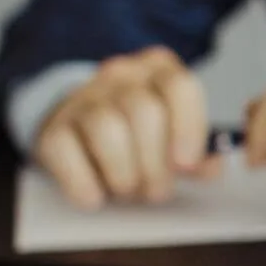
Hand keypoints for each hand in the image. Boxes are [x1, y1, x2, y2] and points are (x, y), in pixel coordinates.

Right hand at [33, 47, 217, 207]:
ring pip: (108, 131)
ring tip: (128, 190)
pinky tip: (96, 196)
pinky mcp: (53, 126)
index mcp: (159, 69)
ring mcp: (84, 97)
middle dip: (156, 164)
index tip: (185, 164)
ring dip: (124, 174)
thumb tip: (212, 167)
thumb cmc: (138, 132)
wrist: (79, 123)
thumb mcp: (173, 134)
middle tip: (156, 191)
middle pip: (145, 113)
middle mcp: (121, 75)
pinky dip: (84, 183)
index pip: (180, 87)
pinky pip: (66, 153)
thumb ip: (196, 152)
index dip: (187, 128)